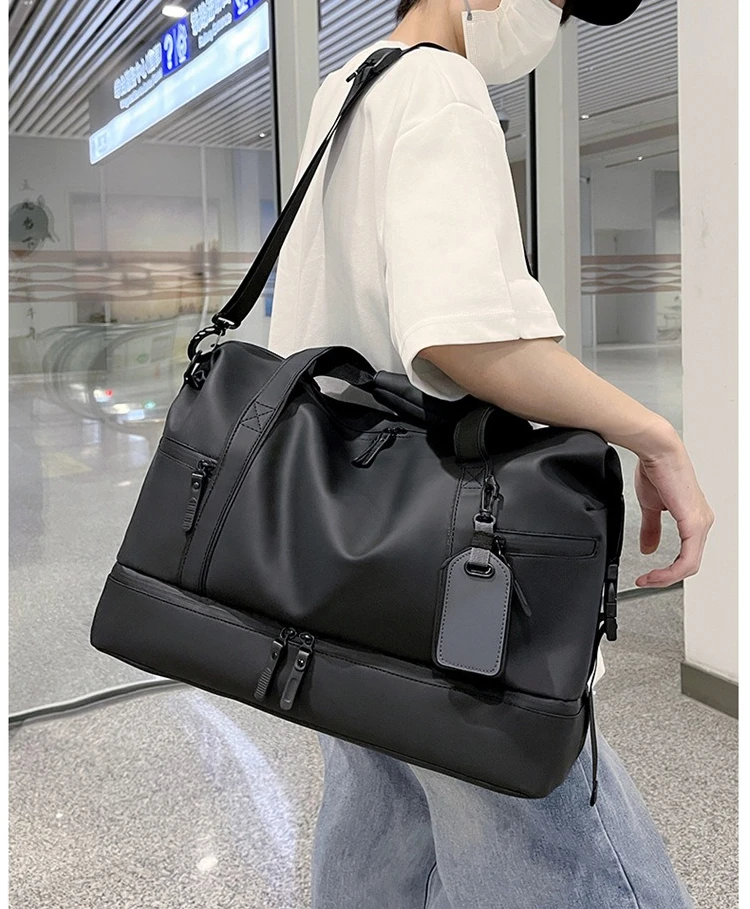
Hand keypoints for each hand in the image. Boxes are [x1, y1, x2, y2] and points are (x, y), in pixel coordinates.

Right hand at [634, 439, 713, 587]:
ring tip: (648, 579)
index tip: (647, 575)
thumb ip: (651, 529)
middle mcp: (702, 522)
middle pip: (690, 565)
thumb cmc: (657, 470)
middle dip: (665, 578)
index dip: (666, 571)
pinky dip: (670, 571)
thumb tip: (648, 547)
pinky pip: (687, 558)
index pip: (687, 555)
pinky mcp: (694, 523)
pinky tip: (656, 573)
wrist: (657, 451)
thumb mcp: (651, 506)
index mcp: (694, 518)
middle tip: (646, 581)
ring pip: (690, 565)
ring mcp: (700, 523)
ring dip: (667, 577)